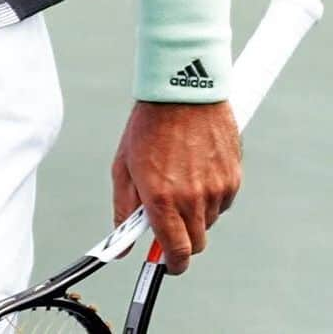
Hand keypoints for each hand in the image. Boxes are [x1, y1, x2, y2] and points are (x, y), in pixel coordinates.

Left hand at [112, 100, 240, 274]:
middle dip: (182, 237)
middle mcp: (192, 199)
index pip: (176, 253)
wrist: (181, 89)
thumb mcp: (124, 165)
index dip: (171, 264)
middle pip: (196, 243)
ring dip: (196, 212)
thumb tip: (121, 245)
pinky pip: (223, 201)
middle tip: (169, 215)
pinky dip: (211, 194)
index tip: (167, 262)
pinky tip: (197, 168)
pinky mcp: (233, 177)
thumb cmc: (148, 124)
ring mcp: (216, 189)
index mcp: (162, 198)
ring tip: (180, 177)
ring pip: (209, 221)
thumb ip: (124, 208)